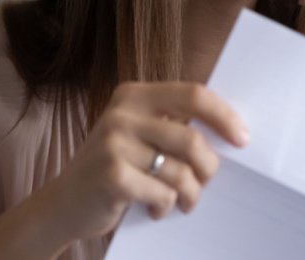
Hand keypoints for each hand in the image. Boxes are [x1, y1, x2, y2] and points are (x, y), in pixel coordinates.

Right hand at [34, 82, 248, 244]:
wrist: (61, 204)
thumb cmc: (113, 169)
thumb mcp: (138, 135)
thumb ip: (173, 126)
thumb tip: (231, 132)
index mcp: (133, 95)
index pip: (193, 94)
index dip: (224, 116)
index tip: (242, 139)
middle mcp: (122, 113)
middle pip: (192, 138)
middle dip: (208, 167)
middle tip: (206, 182)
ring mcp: (114, 143)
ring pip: (180, 171)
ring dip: (190, 194)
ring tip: (182, 201)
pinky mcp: (112, 175)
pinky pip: (163, 193)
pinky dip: (166, 207)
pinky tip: (156, 209)